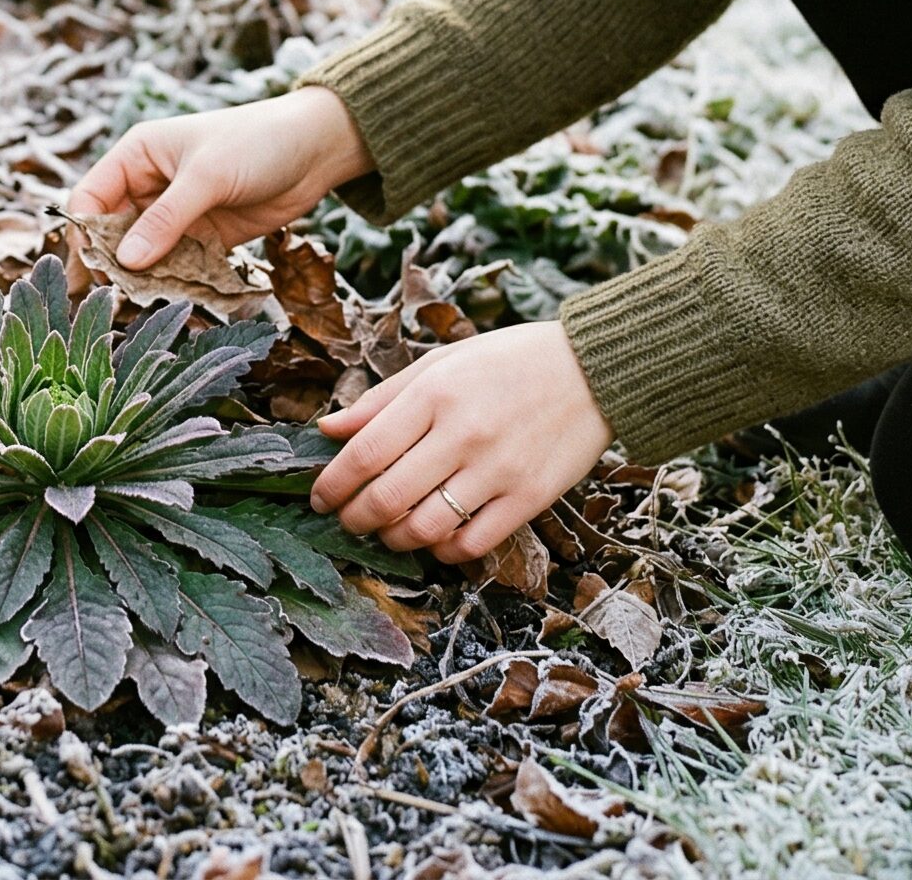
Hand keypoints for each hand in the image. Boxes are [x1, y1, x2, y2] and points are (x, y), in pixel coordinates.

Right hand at [67, 86, 372, 268]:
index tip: (93, 268)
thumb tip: (126, 262)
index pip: (91, 196)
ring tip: (146, 301)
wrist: (315, 150)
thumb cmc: (257, 142)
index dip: (84, 232)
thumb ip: (166, 219)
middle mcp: (149, 185)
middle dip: (113, 261)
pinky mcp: (203, 237)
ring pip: (144, 253)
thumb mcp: (207, 176)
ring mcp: (176, 213)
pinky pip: (176, 265)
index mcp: (137, 155)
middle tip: (117, 295)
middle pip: (112, 231)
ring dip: (145, 276)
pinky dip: (174, 281)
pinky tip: (175, 298)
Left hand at [309, 320, 614, 563]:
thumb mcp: (440, 363)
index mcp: (435, 393)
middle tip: (347, 520)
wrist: (592, 369)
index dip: (333, 483)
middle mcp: (463, 433)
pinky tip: (434, 539)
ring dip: (394, 538)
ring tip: (386, 531)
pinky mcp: (530, 498)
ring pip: (426, 527)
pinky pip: (473, 543)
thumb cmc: (508, 360)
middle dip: (356, 518)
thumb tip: (329, 429)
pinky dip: (443, 550)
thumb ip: (383, 399)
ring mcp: (499, 470)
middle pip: (388, 496)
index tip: (320, 497)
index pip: (366, 452)